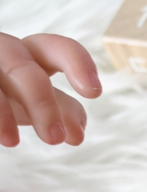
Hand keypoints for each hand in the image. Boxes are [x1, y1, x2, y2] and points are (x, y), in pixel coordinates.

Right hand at [0, 32, 101, 146]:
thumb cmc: (5, 92)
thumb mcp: (32, 100)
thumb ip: (60, 109)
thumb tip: (77, 133)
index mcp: (31, 56)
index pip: (58, 48)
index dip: (78, 63)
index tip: (94, 92)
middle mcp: (4, 52)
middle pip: (24, 68)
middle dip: (42, 103)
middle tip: (55, 140)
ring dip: (2, 111)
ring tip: (12, 142)